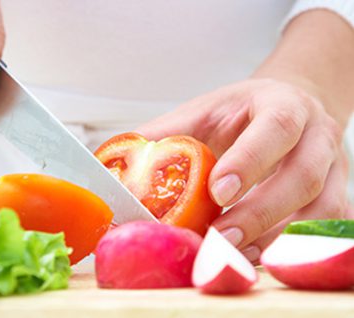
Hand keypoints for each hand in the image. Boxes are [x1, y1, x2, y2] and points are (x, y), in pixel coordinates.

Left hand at [137, 78, 348, 261]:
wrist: (289, 109)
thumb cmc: (242, 113)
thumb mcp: (203, 112)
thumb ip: (166, 135)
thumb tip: (120, 166)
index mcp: (282, 105)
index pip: (275, 128)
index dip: (249, 162)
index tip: (217, 193)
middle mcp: (316, 135)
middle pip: (303, 176)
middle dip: (260, 212)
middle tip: (220, 238)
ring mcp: (333, 168)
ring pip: (322, 210)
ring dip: (276, 238)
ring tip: (234, 254)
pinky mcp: (336, 194)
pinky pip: (328, 228)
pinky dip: (294, 246)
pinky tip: (256, 255)